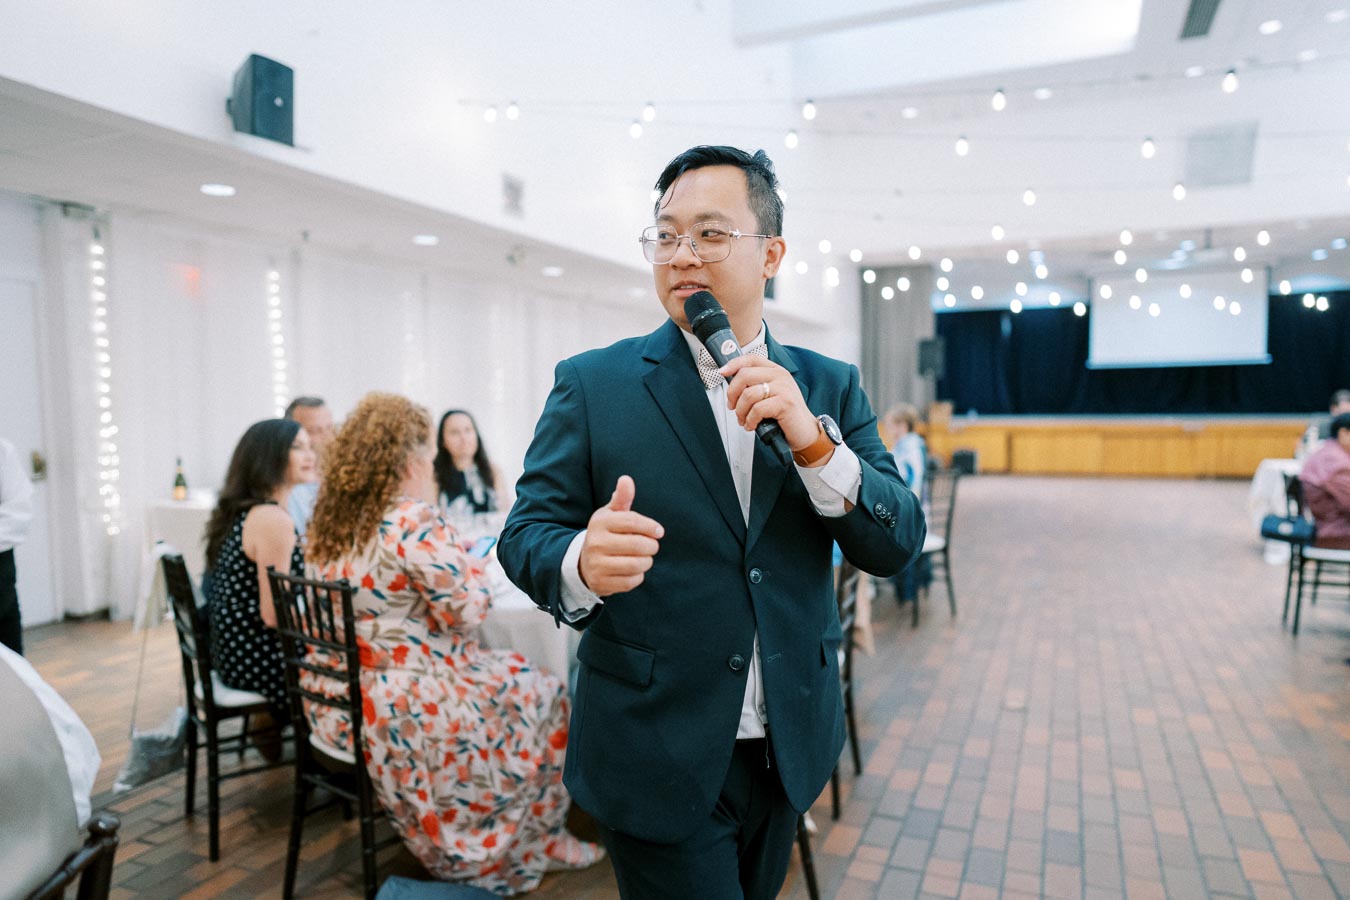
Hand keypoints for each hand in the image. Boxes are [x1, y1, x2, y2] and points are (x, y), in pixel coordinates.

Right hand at [578, 476, 663, 597]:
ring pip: (636, 564)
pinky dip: (638, 576)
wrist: (584, 562)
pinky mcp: (601, 583)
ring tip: (643, 558)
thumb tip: (626, 479)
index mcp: (600, 522)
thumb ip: (621, 498)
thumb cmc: (607, 533)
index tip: (659, 531)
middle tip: (651, 546)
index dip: (650, 526)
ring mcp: (597, 564)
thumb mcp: (611, 514)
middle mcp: (596, 542)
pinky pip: (631, 581)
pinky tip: (633, 570)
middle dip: (651, 546)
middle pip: (637, 545)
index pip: (631, 521)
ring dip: (646, 562)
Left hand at [719, 355, 820, 450]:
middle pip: (745, 375)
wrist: (805, 432)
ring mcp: (784, 388)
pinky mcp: (785, 403)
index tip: (722, 373)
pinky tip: (752, 425)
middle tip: (733, 407)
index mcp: (776, 371)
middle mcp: (780, 376)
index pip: (751, 359)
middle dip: (732, 393)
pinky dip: (750, 420)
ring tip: (743, 420)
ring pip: (748, 394)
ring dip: (741, 411)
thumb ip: (756, 386)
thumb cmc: (786, 416)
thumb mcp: (771, 395)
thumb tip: (732, 386)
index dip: (733, 364)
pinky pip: (757, 409)